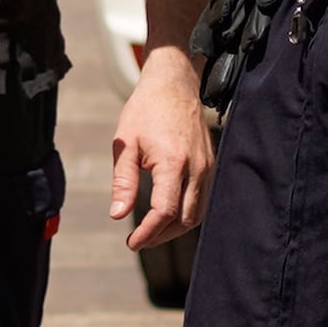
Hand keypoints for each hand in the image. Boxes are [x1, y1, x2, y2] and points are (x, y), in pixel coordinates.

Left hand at [105, 44, 214, 251]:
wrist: (174, 83)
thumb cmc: (146, 110)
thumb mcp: (125, 144)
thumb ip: (122, 181)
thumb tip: (118, 214)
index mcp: (173, 162)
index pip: (165, 211)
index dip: (148, 233)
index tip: (132, 243)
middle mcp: (196, 168)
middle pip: (185, 219)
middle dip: (161, 236)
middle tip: (139, 241)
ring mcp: (207, 167)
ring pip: (197, 214)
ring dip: (175, 228)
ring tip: (152, 232)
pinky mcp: (210, 165)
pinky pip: (202, 200)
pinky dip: (186, 214)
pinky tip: (167, 214)